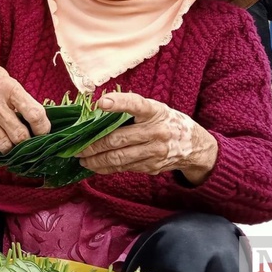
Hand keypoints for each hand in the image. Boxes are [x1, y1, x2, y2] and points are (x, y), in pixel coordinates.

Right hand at [0, 49, 50, 153]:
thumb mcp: (6, 78)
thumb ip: (20, 97)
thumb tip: (36, 118)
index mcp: (9, 88)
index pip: (34, 114)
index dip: (43, 127)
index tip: (43, 131)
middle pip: (20, 135)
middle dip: (28, 141)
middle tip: (29, 139)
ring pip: (4, 145)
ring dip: (12, 146)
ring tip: (13, 139)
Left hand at [77, 92, 217, 184]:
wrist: (195, 146)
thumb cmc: (167, 122)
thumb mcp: (155, 109)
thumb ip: (132, 110)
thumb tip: (98, 112)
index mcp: (155, 112)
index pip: (135, 104)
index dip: (118, 103)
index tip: (101, 103)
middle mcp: (156, 131)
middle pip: (118, 139)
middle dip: (93, 145)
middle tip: (77, 146)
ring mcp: (154, 151)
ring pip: (118, 158)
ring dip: (96, 160)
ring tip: (81, 158)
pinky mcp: (151, 166)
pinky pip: (124, 168)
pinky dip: (106, 168)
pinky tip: (95, 166)